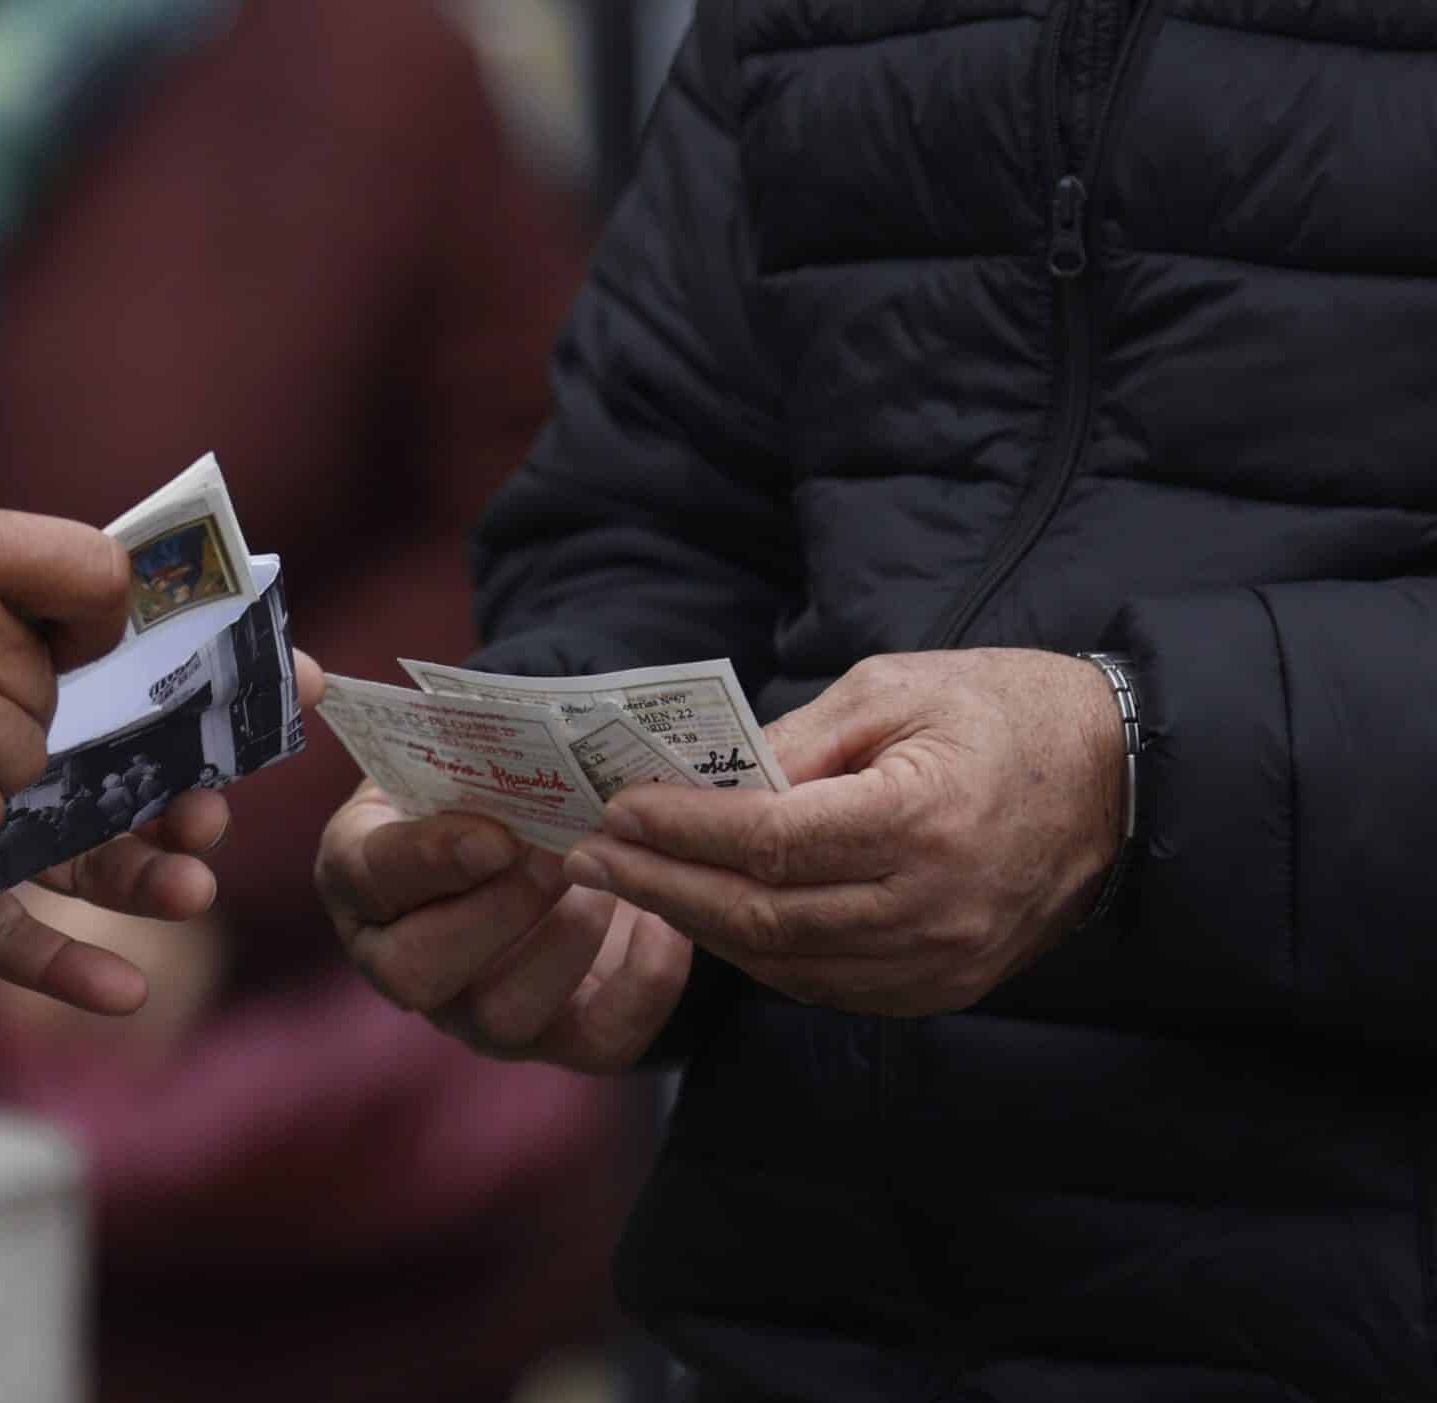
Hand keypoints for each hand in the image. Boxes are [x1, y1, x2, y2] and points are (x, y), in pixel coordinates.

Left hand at [0, 648, 325, 1012]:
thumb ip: (56, 563)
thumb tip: (129, 620)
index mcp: (33, 656)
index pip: (154, 674)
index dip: (229, 680)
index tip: (298, 682)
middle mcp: (15, 736)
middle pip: (135, 776)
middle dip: (191, 791)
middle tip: (212, 807)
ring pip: (87, 854)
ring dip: (148, 873)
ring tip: (189, 884)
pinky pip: (4, 931)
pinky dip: (63, 962)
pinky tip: (125, 992)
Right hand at [315, 783, 690, 1070]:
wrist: (538, 831)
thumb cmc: (483, 785)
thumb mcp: (453, 755)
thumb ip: (459, 746)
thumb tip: (491, 715)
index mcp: (363, 879)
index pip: (372, 878)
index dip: (430, 859)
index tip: (495, 834)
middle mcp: (405, 961)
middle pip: (419, 972)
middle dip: (497, 911)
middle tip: (557, 854)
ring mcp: (476, 1012)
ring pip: (503, 1017)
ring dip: (565, 943)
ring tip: (606, 881)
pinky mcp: (557, 1038)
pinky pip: (598, 1041)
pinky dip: (642, 986)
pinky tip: (663, 923)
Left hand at [564, 649, 1123, 1016]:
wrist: (1121, 777)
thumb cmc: (1003, 711)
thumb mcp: (894, 688)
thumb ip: (794, 740)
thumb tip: (701, 781)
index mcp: (922, 820)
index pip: (769, 843)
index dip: (683, 830)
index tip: (616, 809)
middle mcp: (930, 907)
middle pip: (763, 917)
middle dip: (663, 886)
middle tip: (592, 856)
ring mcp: (941, 961)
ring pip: (786, 964)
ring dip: (699, 926)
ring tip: (635, 883)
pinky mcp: (945, 986)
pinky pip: (826, 986)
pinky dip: (760, 954)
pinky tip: (713, 916)